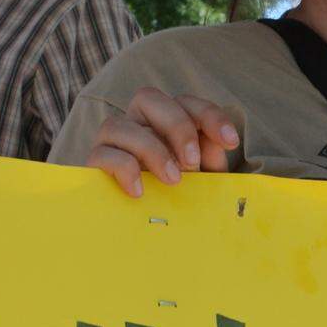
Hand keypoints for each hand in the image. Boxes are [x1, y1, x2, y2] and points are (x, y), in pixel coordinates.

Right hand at [87, 87, 240, 195]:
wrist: (150, 228)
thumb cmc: (181, 196)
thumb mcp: (203, 179)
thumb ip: (210, 159)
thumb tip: (212, 143)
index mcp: (166, 120)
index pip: (186, 102)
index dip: (210, 116)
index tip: (231, 142)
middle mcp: (137, 122)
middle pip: (148, 98)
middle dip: (177, 126)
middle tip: (193, 162)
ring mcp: (112, 141)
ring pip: (118, 123)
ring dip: (150, 149)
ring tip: (173, 180)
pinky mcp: (95, 163)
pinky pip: (101, 154)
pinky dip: (124, 169)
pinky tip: (141, 191)